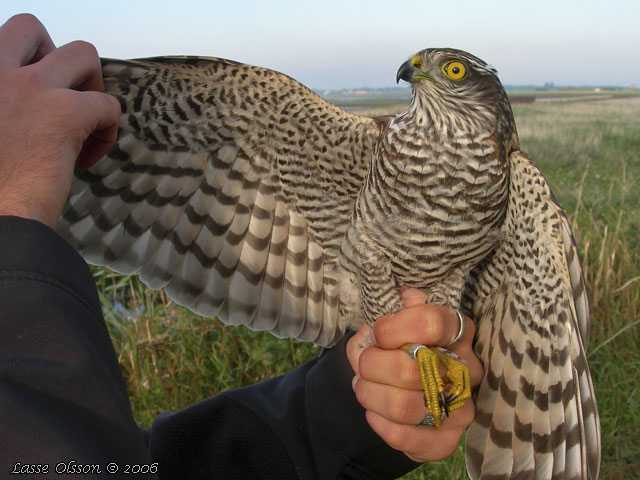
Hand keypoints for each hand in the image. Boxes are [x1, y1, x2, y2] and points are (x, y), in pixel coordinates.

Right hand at [0, 14, 119, 227]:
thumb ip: (3, 111)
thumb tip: (22, 117)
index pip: (0, 43)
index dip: (21, 70)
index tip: (28, 108)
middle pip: (31, 29)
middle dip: (53, 60)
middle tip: (58, 97)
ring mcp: (29, 87)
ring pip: (82, 52)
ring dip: (90, 84)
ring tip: (82, 120)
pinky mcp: (65, 113)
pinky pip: (109, 105)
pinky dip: (108, 130)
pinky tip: (87, 158)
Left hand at [346, 288, 483, 462]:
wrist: (397, 383)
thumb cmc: (397, 344)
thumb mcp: (396, 316)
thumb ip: (398, 305)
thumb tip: (403, 296)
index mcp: (458, 331)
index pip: (431, 322)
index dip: (392, 328)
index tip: (376, 332)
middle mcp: (468, 371)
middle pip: (410, 369)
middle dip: (372, 365)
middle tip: (364, 362)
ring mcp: (461, 409)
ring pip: (404, 406)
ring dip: (371, 395)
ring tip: (364, 386)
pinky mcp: (447, 441)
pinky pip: (404, 438)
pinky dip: (378, 423)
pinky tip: (374, 411)